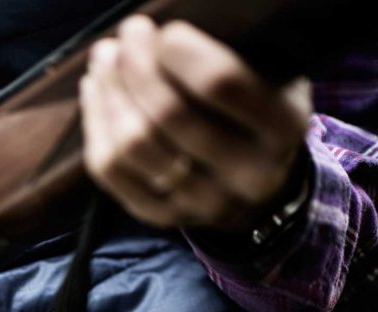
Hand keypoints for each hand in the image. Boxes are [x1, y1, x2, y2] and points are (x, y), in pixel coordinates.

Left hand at [80, 16, 312, 231]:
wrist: (255, 184)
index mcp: (282, 128)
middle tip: (128, 34)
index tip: (166, 31)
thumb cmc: (257, 111)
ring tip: (105, 58)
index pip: (221, 83)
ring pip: (133, 144)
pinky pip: (109, 170)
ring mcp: (202, 203)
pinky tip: (95, 89)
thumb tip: (160, 35)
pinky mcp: (161, 216)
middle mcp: (247, 175)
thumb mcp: (268, 77)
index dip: (181, 51)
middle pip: (168, 114)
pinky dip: (95, 121)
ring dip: (109, 91)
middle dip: (136, 65)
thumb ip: (230, 56)